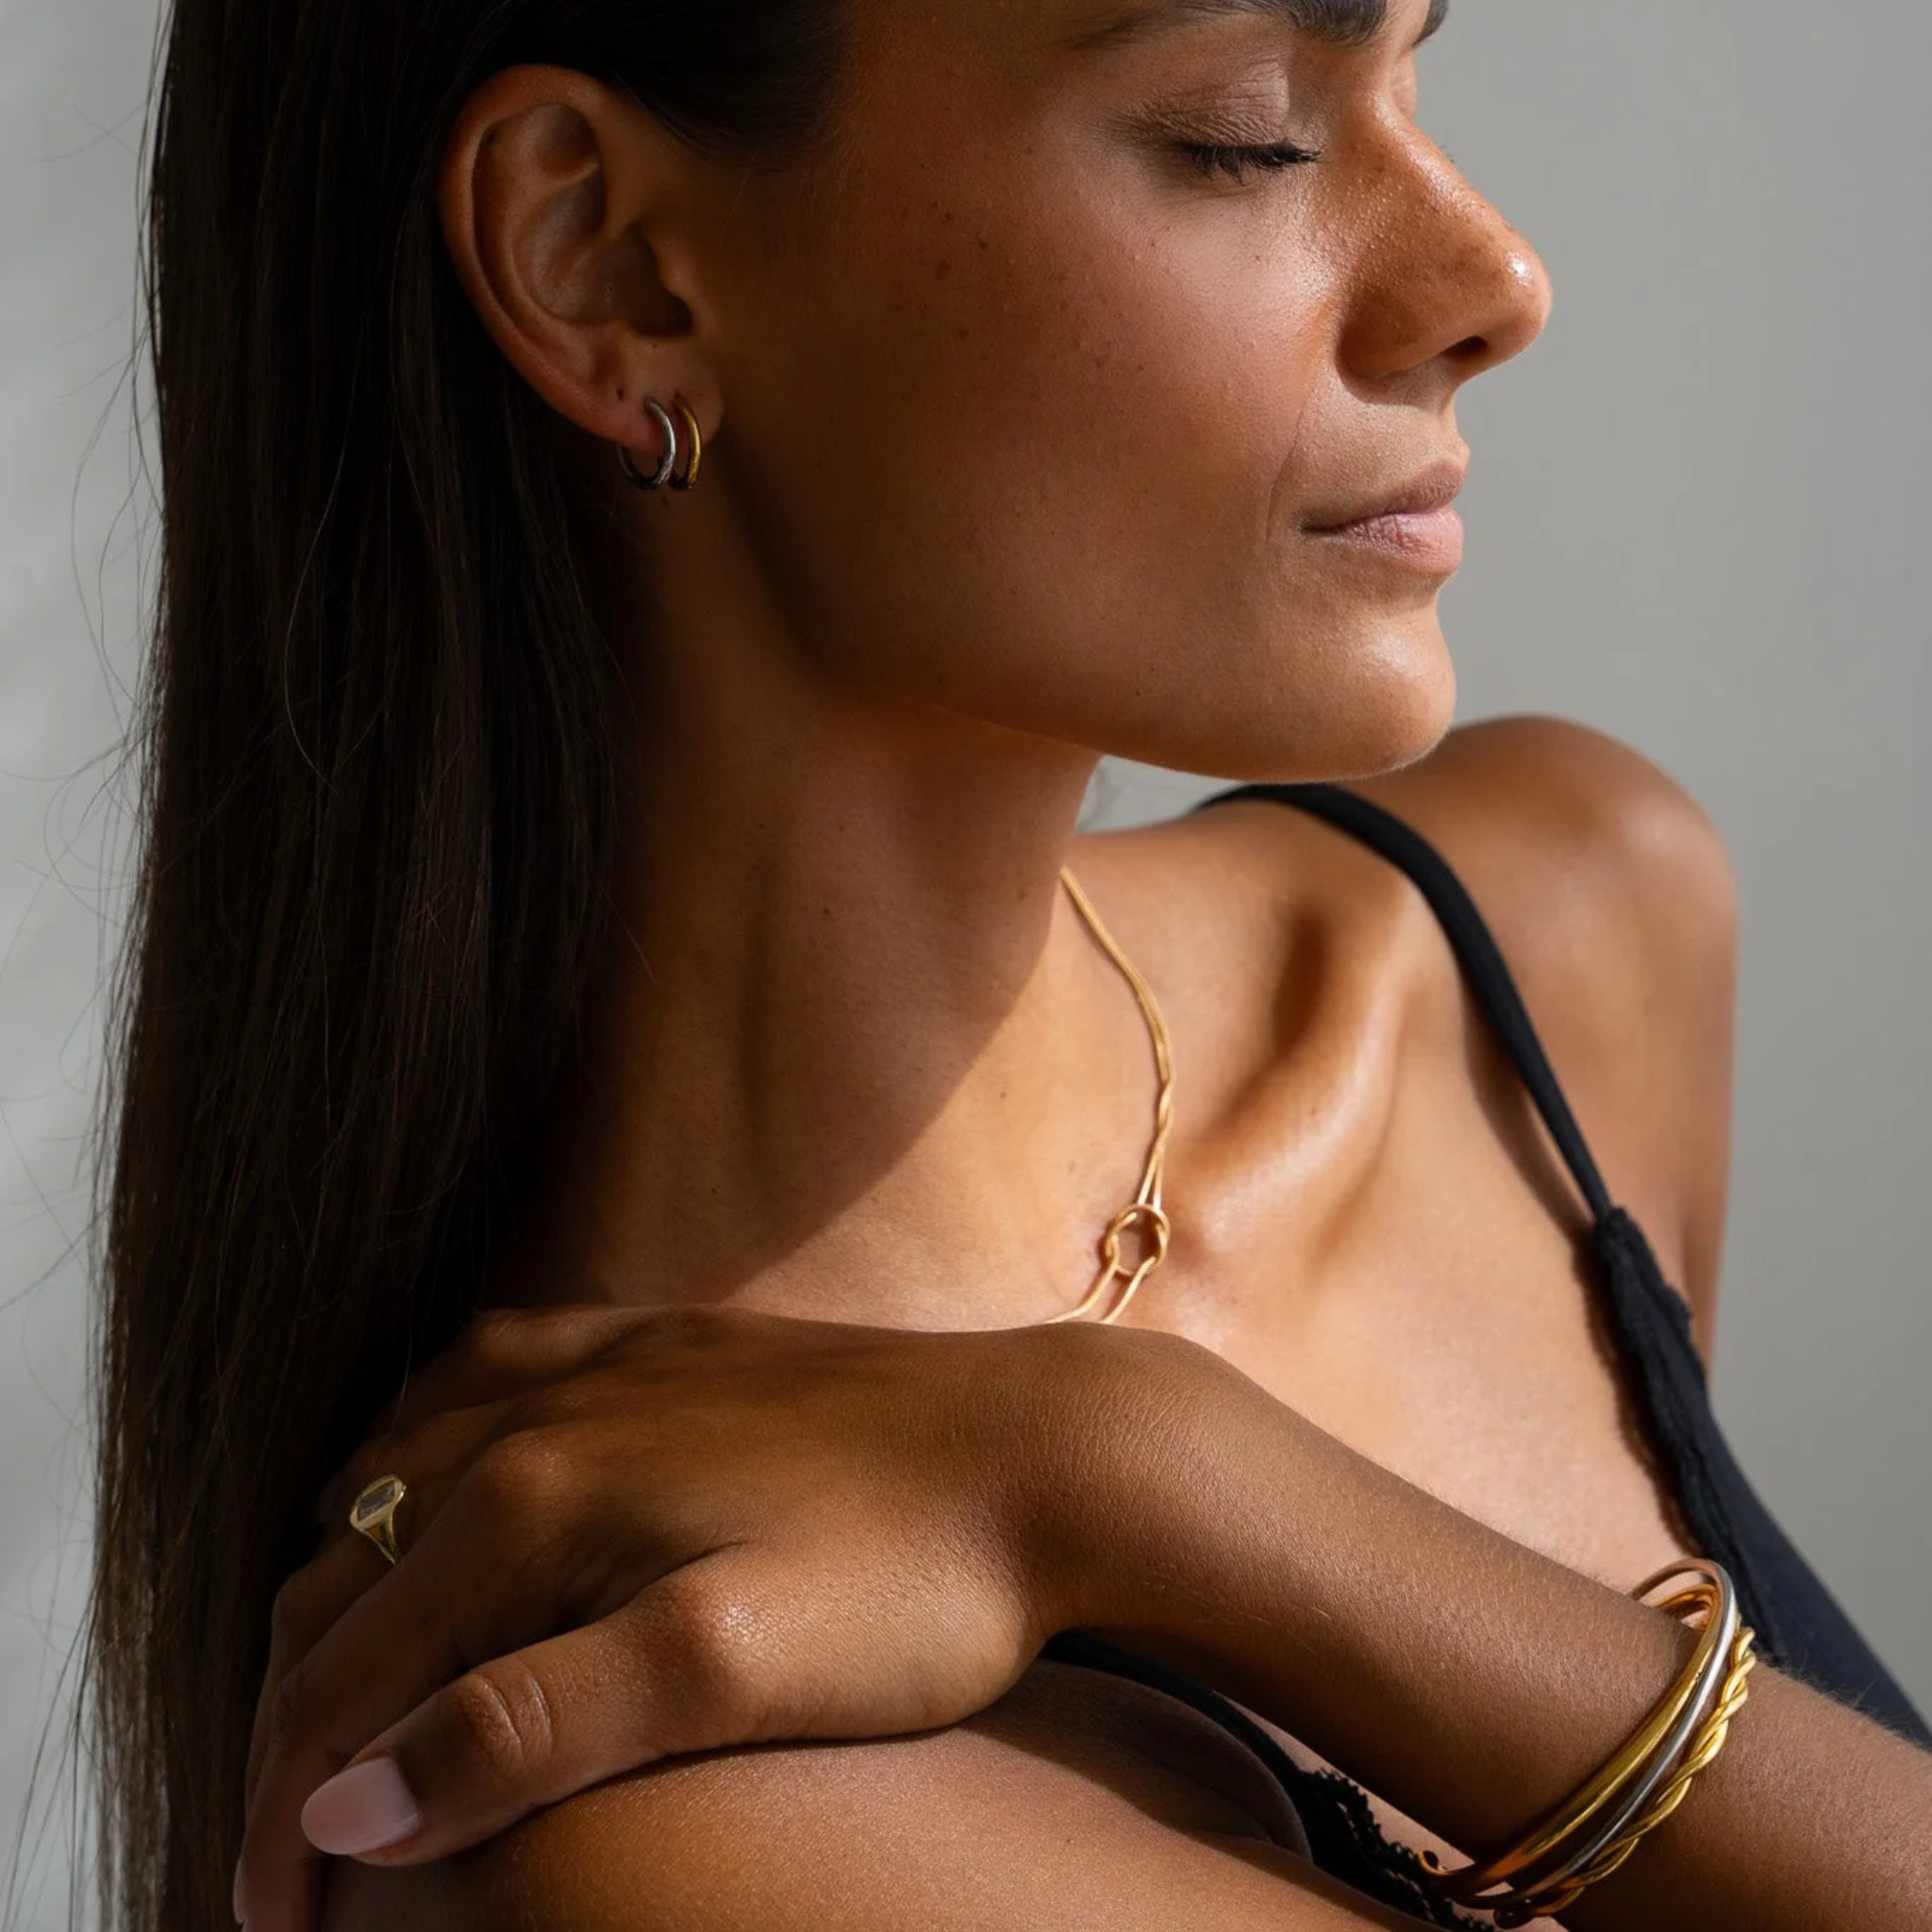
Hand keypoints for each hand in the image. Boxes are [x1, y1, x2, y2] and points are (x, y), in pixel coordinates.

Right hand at [232, 1302, 1177, 1931]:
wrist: (1049, 1449)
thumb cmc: (906, 1583)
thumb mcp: (722, 1674)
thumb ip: (527, 1730)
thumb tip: (344, 1805)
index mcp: (531, 1501)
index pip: (342, 1678)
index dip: (285, 1820)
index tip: (277, 1931)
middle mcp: (535, 1414)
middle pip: (340, 1581)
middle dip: (294, 1724)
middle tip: (297, 1852)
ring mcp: (598, 1364)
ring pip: (388, 1476)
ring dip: (337, 1595)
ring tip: (334, 1704)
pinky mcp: (657, 1341)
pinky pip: (479, 1375)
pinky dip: (411, 1454)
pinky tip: (424, 1488)